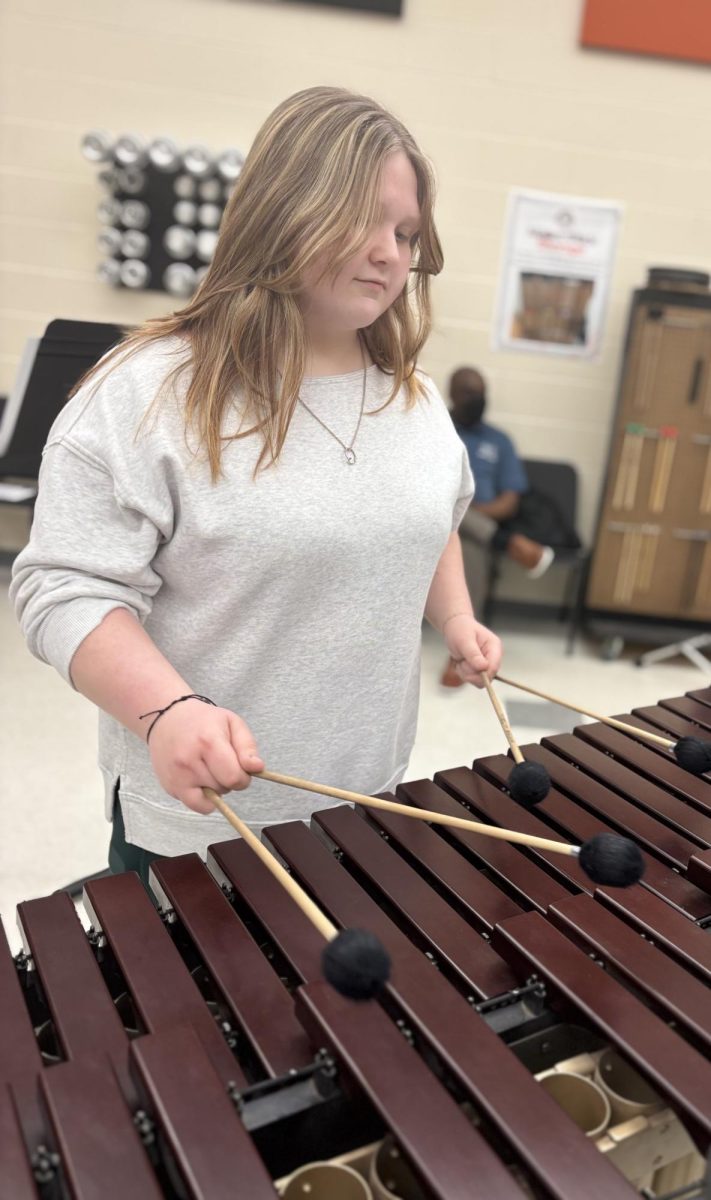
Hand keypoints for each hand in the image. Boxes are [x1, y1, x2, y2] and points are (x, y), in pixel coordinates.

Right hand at [148, 698, 263, 813]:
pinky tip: (201, 782)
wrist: (166, 718)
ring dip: (216, 787)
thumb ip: (248, 747)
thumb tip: (258, 768)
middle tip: (221, 763)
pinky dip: (204, 799)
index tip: (240, 767)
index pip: (234, 777)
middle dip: (229, 779)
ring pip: (212, 798)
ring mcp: (177, 775)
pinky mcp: (170, 786)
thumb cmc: (203, 720)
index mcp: (208, 742)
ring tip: (208, 768)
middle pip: (224, 788)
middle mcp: (189, 761)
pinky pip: (197, 806)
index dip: (243, 776)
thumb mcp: (232, 723)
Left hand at [442, 615, 502, 687]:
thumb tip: (483, 667)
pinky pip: (472, 679)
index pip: (494, 667)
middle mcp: (493, 657)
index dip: (483, 674)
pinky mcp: (479, 669)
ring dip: (466, 673)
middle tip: (462, 662)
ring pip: (479, 680)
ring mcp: (486, 664)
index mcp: (494, 647)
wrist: (455, 627)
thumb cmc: (460, 630)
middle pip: (488, 677)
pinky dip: (464, 674)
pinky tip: (461, 663)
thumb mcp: (464, 640)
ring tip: (461, 660)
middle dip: (471, 673)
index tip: (469, 673)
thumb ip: (473, 654)